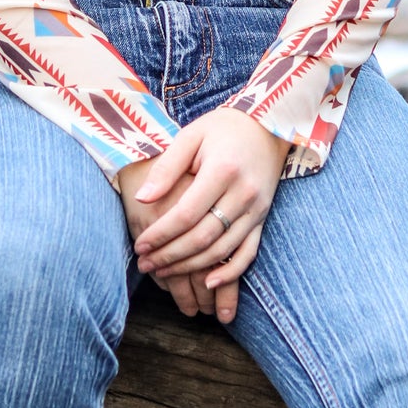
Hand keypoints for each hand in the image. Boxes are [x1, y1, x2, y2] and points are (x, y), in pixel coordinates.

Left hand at [123, 108, 290, 324]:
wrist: (267, 125)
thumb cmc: (221, 129)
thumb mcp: (191, 136)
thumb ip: (167, 167)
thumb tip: (142, 199)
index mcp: (222, 170)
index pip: (186, 214)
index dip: (160, 234)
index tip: (139, 245)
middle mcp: (243, 193)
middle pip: (202, 237)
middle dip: (170, 256)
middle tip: (145, 263)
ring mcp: (257, 208)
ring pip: (222, 249)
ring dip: (191, 267)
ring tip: (164, 272)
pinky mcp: (263, 218)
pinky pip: (249, 253)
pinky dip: (230, 272)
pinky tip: (209, 282)